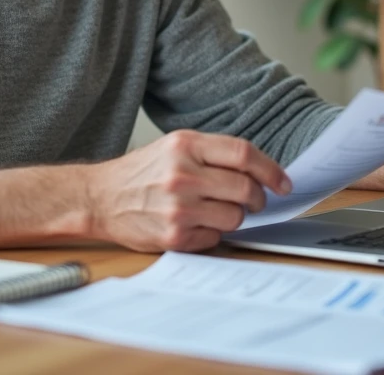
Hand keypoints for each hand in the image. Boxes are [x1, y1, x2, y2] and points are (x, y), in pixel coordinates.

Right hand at [86, 130, 291, 251]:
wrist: (101, 197)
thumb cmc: (143, 172)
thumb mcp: (174, 146)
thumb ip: (214, 153)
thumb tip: (261, 172)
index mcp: (185, 145)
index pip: (243, 154)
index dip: (271, 169)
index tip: (283, 183)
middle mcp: (182, 174)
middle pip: (245, 188)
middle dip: (258, 198)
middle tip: (254, 201)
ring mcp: (178, 207)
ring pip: (235, 217)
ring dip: (234, 216)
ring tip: (215, 210)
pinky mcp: (174, 235)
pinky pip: (215, 238)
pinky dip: (212, 233)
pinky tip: (195, 224)